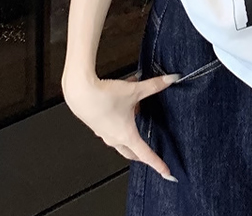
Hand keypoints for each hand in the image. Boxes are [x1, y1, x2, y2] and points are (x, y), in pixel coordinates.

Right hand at [62, 72, 179, 181]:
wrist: (80, 93)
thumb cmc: (104, 97)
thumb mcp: (135, 90)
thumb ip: (154, 85)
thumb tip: (171, 80)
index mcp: (126, 135)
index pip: (146, 154)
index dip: (158, 163)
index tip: (166, 171)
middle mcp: (115, 138)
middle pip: (132, 152)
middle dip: (143, 154)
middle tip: (152, 155)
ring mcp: (105, 133)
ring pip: (122, 137)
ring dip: (132, 129)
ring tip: (139, 110)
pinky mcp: (98, 124)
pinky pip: (114, 126)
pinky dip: (122, 117)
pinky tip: (124, 101)